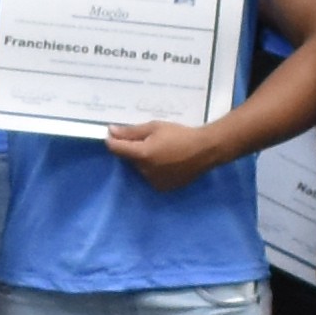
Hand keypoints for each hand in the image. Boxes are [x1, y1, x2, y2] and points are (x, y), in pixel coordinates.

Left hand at [106, 113, 232, 190]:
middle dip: (134, 149)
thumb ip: (131, 132)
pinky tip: (167, 162)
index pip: (117, 149)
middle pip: (130, 159)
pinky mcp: (163, 187)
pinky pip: (151, 177)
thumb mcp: (155, 127)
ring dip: (144, 160)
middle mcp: (145, 171)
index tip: (113, 135)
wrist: (205, 150)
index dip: (112, 141)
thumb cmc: (180, 134)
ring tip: (162, 151)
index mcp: (142, 154)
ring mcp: (154, 181)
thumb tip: (111, 132)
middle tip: (149, 140)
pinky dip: (154, 169)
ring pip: (141, 168)